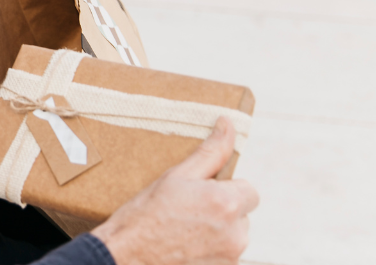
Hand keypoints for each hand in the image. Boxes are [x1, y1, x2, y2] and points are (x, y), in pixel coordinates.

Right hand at [91, 118, 258, 264]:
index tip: (199, 194)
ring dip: (217, 232)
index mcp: (226, 203)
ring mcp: (230, 256)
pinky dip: (211, 251)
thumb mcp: (176, 176)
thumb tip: (228, 124)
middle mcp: (236, 233)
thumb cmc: (145, 214)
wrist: (126, 255)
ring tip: (183, 231)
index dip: (225, 189)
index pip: (249, 190)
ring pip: (234, 235)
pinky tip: (185, 247)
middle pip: (242, 214)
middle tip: (187, 212)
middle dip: (222, 210)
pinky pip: (225, 254)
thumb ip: (211, 152)